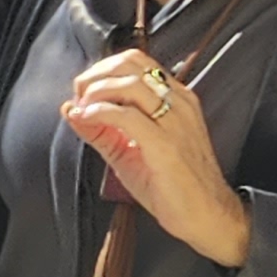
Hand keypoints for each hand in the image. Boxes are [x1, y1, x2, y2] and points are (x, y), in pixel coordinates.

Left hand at [62, 49, 249, 269]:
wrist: (206, 215)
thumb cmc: (172, 184)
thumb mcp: (129, 151)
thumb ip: (101, 129)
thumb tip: (70, 108)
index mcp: (175, 99)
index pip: (136, 61)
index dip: (102, 69)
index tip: (83, 91)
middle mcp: (179, 103)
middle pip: (130, 63)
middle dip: (95, 75)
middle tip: (79, 96)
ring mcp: (175, 121)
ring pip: (129, 83)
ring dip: (96, 91)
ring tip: (83, 109)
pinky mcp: (166, 144)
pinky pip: (127, 115)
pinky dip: (100, 112)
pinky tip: (88, 120)